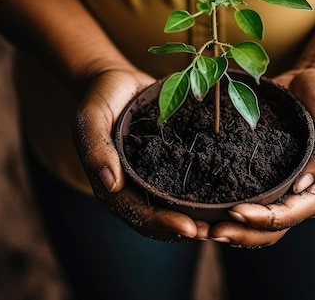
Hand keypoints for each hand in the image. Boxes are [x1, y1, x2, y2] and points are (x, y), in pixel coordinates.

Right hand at [73, 69, 208, 241]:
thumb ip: (96, 147)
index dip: (161, 223)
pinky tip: (222, 200)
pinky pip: (181, 188)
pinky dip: (199, 198)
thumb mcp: (92, 116)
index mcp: (109, 184)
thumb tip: (111, 184)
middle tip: (213, 232)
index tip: (188, 228)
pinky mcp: (166, 166)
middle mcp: (130, 187)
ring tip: (221, 224)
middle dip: (182, 229)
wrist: (117, 81)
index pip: (135, 212)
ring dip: (194, 220)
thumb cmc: (101, 98)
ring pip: (170, 210)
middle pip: (155, 219)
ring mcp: (148, 178)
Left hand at [208, 68, 314, 246]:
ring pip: (254, 224)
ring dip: (230, 230)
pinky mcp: (258, 175)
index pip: (292, 213)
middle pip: (270, 229)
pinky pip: (242, 200)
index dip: (266, 219)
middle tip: (212, 231)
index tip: (237, 213)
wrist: (307, 79)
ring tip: (201, 230)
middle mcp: (295, 193)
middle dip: (242, 234)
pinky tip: (201, 213)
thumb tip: (302, 186)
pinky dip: (223, 211)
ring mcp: (276, 186)